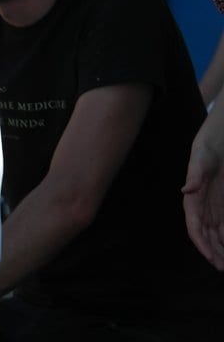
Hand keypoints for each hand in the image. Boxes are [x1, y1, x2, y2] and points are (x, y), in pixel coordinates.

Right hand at [182, 113, 223, 269]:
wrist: (219, 140)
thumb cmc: (208, 148)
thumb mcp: (202, 158)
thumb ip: (195, 174)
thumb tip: (186, 190)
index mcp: (193, 200)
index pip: (194, 227)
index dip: (201, 244)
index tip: (211, 257)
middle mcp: (201, 207)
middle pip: (205, 235)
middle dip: (213, 252)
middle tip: (222, 267)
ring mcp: (212, 207)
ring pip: (215, 234)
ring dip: (220, 249)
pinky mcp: (222, 205)